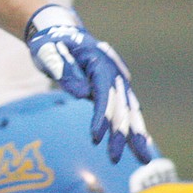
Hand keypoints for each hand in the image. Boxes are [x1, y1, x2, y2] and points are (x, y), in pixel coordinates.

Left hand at [24, 4, 151, 162]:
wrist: (60, 33)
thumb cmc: (51, 43)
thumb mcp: (49, 52)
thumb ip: (64, 70)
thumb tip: (83, 94)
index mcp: (99, 62)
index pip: (103, 93)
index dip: (101, 116)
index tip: (96, 138)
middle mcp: (114, 71)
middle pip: (120, 106)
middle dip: (119, 134)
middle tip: (114, 158)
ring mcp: (117, 80)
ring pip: (129, 110)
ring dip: (134, 135)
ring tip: (143, 159)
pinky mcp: (115, 88)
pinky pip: (126, 110)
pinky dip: (134, 127)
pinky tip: (141, 145)